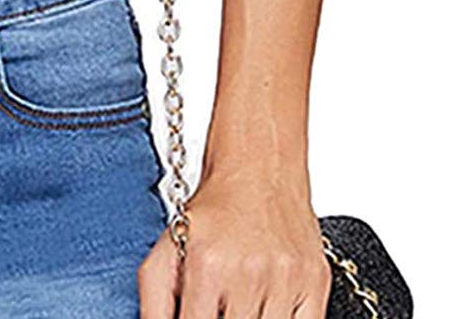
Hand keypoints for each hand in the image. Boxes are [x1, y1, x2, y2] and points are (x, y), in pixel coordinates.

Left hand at [137, 165, 332, 318]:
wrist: (259, 165)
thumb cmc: (216, 209)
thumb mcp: (167, 248)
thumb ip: (154, 303)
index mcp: (206, 266)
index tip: (199, 312)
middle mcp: (248, 272)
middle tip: (220, 303)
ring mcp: (286, 279)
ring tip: (240, 300)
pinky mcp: (316, 281)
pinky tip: (269, 305)